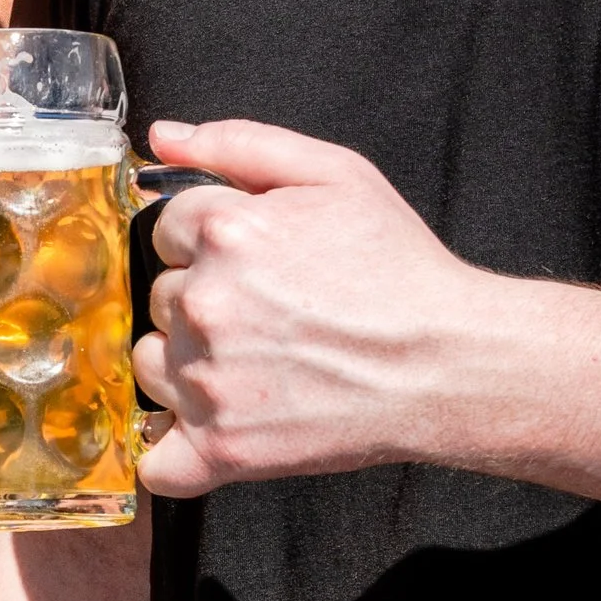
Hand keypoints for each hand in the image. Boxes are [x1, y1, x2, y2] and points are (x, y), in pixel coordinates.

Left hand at [132, 117, 537, 496]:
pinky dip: (175, 453)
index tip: (253, 263)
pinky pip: (156, 461)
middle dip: (202, 300)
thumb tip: (162, 138)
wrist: (448, 363)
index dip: (207, 243)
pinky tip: (212, 431)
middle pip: (160, 296)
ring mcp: (209, 381)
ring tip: (255, 365)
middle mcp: (206, 304)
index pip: (167, 230)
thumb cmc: (399, 269)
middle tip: (268, 313)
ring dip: (185, 367)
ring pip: (152, 366)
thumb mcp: (335, 173)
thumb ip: (239, 144)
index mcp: (225, 231)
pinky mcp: (223, 448)